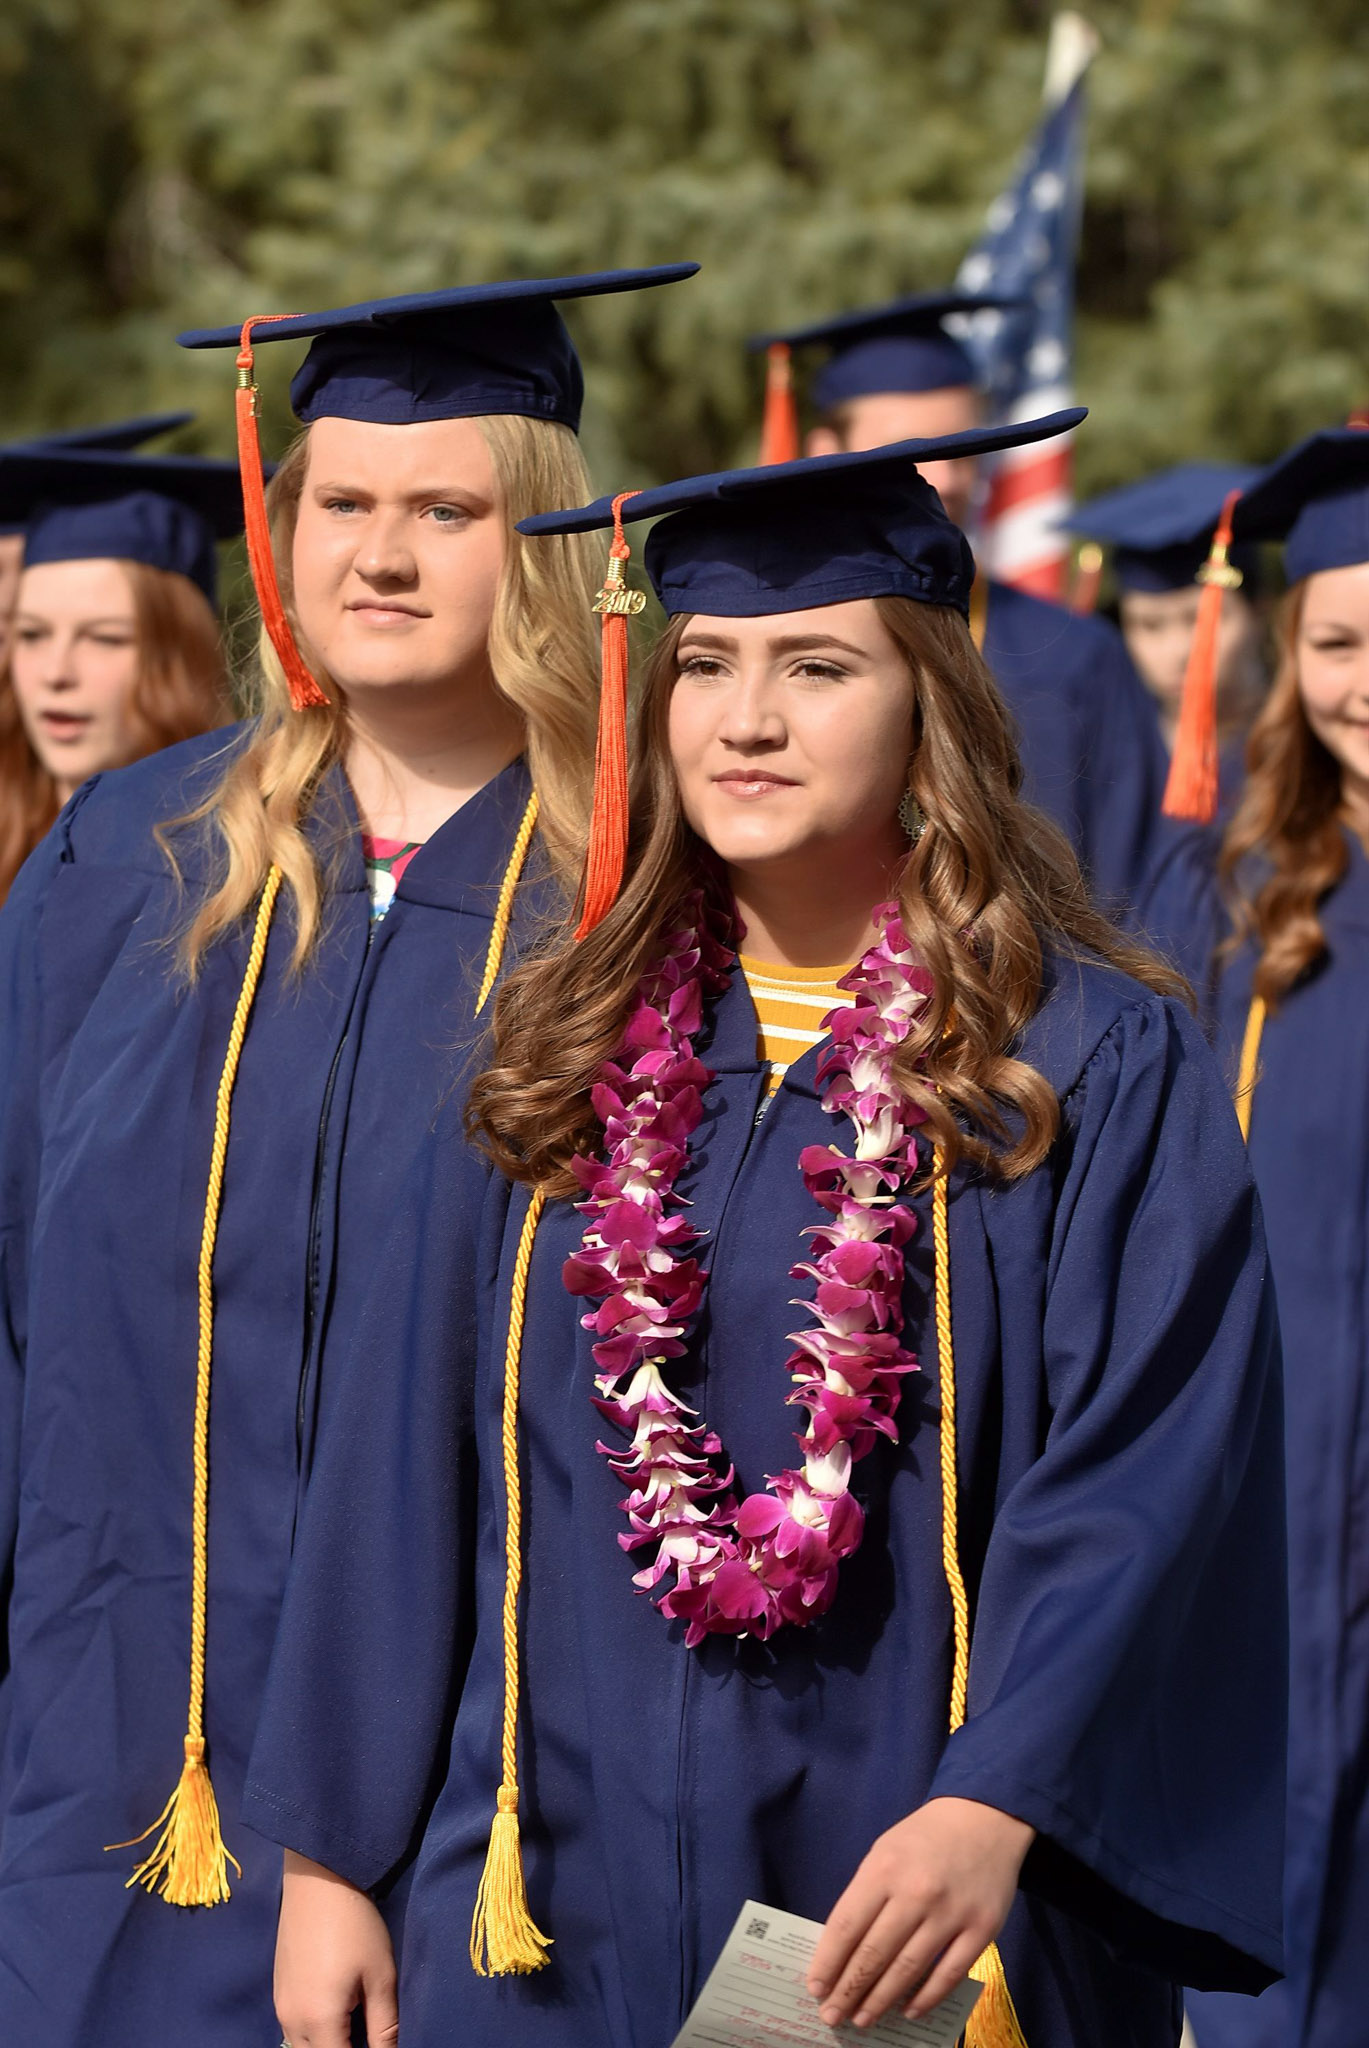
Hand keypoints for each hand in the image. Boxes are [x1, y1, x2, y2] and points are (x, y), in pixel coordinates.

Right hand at [275, 1849, 399, 2047]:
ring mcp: (280, 2006)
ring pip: (302, 2047)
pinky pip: (294, 2029)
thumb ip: (385, 2027)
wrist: (318, 1879)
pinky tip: (336, 2011)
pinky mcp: (277, 1991)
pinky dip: (314, 2033)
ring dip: (327, 2044)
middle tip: (368, 2035)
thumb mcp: (380, 1976)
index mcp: (319, 2022)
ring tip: (355, 2027)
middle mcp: (291, 2021)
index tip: (378, 2043)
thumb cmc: (356, 1925)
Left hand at [805, 1797, 1033, 2030]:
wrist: (984, 1818)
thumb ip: (865, 1895)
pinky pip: (949, 1974)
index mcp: (884, 1869)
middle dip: (849, 1991)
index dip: (828, 1962)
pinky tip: (909, 2011)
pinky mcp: (982, 1929)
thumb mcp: (884, 1851)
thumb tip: (844, 1949)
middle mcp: (915, 1893)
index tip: (815, 1988)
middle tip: (832, 2016)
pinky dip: (926, 1998)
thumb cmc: (924, 1837)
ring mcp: (951, 1913)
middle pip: (874, 1954)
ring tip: (863, 2019)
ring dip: (881, 2000)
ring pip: (908, 1970)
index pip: (846, 1926)